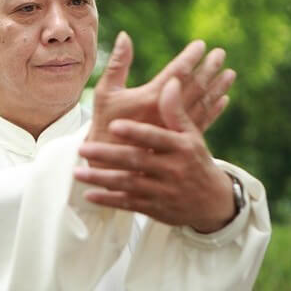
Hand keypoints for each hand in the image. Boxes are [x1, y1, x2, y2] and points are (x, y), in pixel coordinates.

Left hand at [75, 78, 235, 232]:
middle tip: (82, 147)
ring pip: (129, 185)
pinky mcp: (154, 209)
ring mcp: (163, 191)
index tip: (113, 124)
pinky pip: (128, 205)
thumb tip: (170, 81)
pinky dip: (109, 200)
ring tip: (77, 172)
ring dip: (102, 179)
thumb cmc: (195, 159)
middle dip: (109, 155)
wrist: (212, 201)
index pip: (155, 138)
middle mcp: (173, 170)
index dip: (135, 132)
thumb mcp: (191, 136)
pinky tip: (88, 195)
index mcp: (182, 148)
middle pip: (137, 161)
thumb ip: (176, 111)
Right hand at [86, 31, 234, 146]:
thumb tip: (125, 35)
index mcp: (151, 98)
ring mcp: (176, 129)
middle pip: (195, 86)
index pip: (178, 72)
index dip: (191, 57)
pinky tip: (223, 100)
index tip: (201, 44)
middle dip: (209, 68)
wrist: (107, 163)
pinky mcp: (179, 142)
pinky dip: (214, 110)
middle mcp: (168, 113)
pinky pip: (203, 122)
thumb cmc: (104, 124)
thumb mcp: (104, 92)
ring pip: (203, 104)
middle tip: (221, 54)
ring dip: (217, 88)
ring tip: (230, 74)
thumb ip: (118, 64)